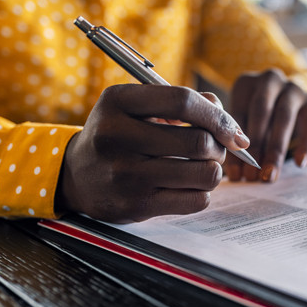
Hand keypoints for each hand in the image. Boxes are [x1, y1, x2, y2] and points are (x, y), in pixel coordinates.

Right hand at [56, 84, 249, 222]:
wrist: (75, 176)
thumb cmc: (118, 135)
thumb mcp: (137, 107)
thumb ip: (181, 102)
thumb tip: (225, 118)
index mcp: (118, 102)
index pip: (183, 102)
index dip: (217, 115)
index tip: (232, 129)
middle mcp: (116, 136)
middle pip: (199, 141)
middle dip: (219, 146)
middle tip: (215, 149)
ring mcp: (125, 174)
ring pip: (204, 173)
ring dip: (214, 170)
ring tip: (203, 166)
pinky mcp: (135, 205)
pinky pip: (196, 200)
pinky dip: (203, 192)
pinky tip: (189, 185)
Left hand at [226, 69, 306, 182]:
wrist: (293, 103)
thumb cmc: (260, 119)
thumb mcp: (245, 123)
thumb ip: (238, 143)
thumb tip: (236, 174)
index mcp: (246, 84)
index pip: (237, 115)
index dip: (234, 146)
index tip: (235, 174)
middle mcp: (270, 80)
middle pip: (261, 112)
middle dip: (256, 147)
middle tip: (252, 176)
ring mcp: (294, 88)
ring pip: (284, 117)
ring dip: (276, 149)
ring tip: (270, 175)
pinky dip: (306, 144)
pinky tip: (300, 163)